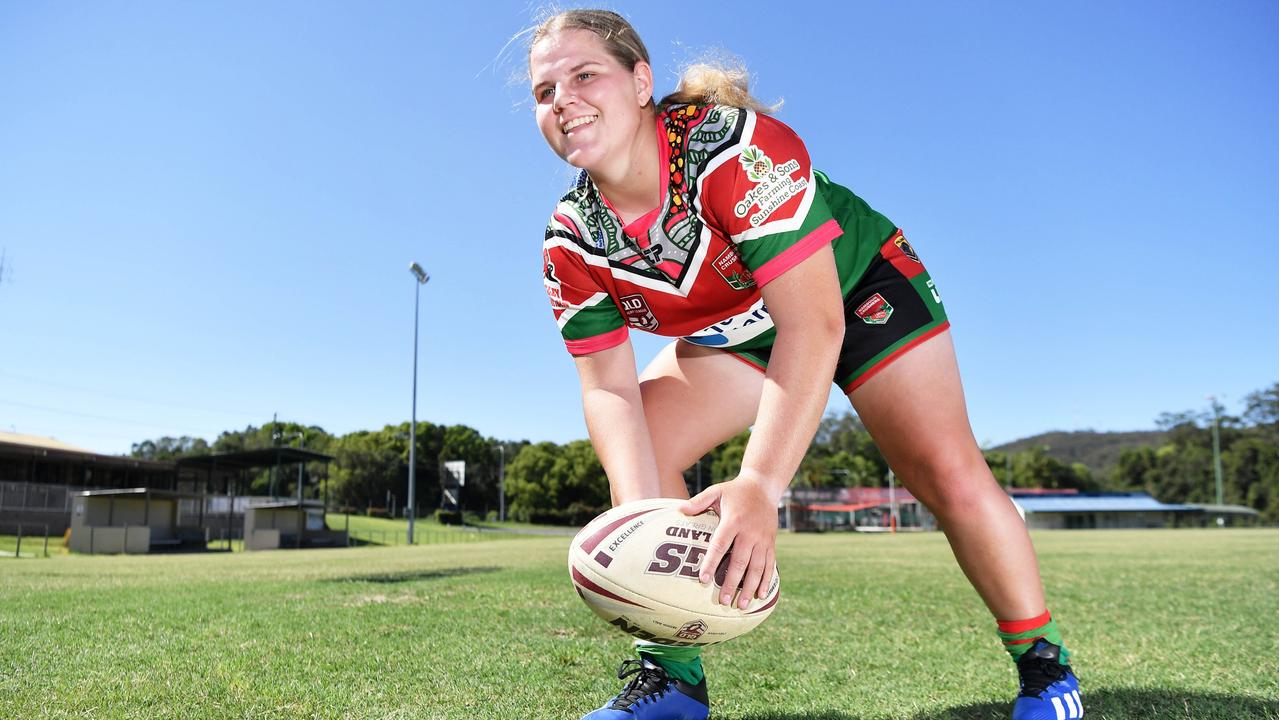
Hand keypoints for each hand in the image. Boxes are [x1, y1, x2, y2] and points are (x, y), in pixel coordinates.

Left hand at [680, 474, 778, 608]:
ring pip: (757, 567)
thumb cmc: (735, 491)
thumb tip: (680, 510)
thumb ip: (699, 501)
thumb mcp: (716, 491)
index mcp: (734, 521)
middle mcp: (749, 532)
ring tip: (741, 605)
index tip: (704, 579)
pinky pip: (770, 565)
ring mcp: (762, 539)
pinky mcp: (771, 543)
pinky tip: (760, 596)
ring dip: (750, 588)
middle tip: (723, 601)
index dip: (712, 562)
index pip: (720, 544)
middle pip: (740, 562)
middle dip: (732, 583)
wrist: (764, 486)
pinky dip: (766, 581)